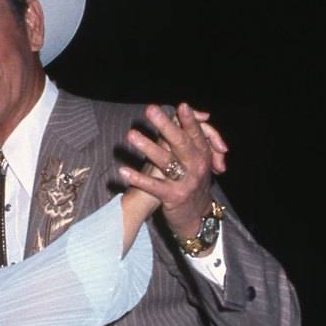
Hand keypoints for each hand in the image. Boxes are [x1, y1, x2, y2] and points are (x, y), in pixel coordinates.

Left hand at [117, 104, 228, 240]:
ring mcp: (186, 182)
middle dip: (165, 125)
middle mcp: (197, 166)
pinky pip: (154, 187)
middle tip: (150, 110)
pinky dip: (138, 179)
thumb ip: (190, 139)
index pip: (196, 133)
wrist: (197, 219)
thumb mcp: (197, 162)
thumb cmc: (192, 184)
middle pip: (180, 142)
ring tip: (131, 135)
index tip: (180, 106)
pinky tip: (123, 171)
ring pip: (166, 162)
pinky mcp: (174, 197)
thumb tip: (188, 113)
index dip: (189, 120)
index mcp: (202, 155)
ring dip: (147, 147)